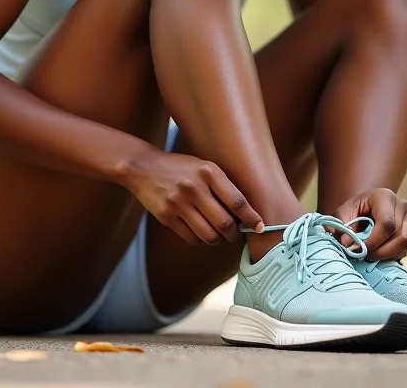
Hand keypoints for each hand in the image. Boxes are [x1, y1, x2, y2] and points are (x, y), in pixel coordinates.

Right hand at [122, 147, 264, 245]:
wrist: (145, 167)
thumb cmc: (182, 168)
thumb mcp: (204, 167)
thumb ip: (223, 186)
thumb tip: (246, 214)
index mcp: (209, 172)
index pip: (237, 200)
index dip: (252, 217)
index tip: (261, 227)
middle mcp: (194, 187)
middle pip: (225, 222)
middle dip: (234, 233)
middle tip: (234, 234)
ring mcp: (179, 202)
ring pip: (209, 235)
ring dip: (218, 239)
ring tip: (218, 234)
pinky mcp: (166, 216)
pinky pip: (191, 238)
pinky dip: (200, 240)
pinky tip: (200, 232)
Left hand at [333, 188, 406, 260]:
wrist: (364, 209)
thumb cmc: (354, 210)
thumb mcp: (343, 214)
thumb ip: (342, 227)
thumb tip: (346, 243)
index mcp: (385, 196)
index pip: (387, 223)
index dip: (374, 241)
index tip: (360, 248)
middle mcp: (402, 206)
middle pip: (398, 235)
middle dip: (380, 250)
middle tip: (364, 254)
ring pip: (405, 243)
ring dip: (387, 254)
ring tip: (371, 254)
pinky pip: (406, 250)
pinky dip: (392, 256)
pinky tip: (379, 252)